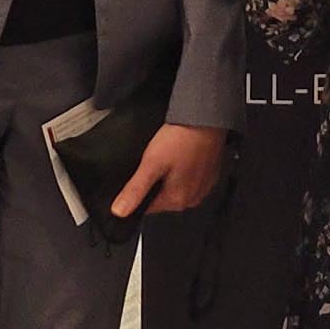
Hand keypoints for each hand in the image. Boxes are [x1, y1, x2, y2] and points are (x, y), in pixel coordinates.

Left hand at [113, 121, 229, 220]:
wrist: (206, 117)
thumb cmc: (182, 138)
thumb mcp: (151, 163)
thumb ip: (135, 189)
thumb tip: (120, 211)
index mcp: (178, 200)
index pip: (147, 208)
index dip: (139, 191)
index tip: (141, 173)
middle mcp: (193, 198)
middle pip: (162, 197)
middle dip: (155, 181)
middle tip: (156, 159)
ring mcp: (203, 186)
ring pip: (175, 187)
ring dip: (169, 175)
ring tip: (170, 154)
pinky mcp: (209, 174)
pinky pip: (189, 177)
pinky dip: (183, 168)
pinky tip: (181, 153)